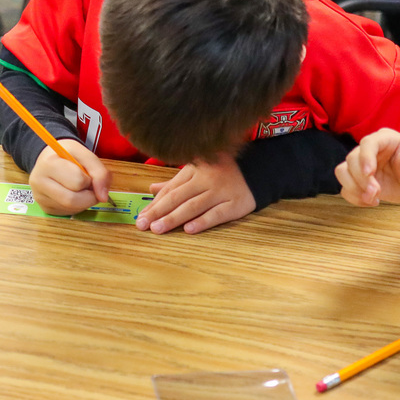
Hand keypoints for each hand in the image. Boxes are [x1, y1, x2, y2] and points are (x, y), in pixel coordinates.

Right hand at [29, 140, 110, 215]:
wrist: (48, 159)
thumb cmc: (66, 155)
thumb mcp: (84, 153)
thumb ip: (99, 171)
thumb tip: (103, 197)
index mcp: (48, 163)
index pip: (77, 181)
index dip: (89, 179)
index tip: (86, 173)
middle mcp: (38, 182)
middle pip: (72, 200)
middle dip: (88, 195)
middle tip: (88, 186)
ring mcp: (40, 197)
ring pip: (71, 209)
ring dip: (84, 202)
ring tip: (80, 189)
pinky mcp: (45, 208)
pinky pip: (68, 213)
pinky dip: (77, 206)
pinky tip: (73, 194)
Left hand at [136, 152, 254, 233]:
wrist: (259, 169)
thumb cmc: (222, 171)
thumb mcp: (198, 170)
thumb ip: (175, 182)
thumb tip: (151, 189)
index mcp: (194, 169)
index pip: (170, 189)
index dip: (154, 204)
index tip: (140, 216)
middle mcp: (206, 179)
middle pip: (178, 197)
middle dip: (158, 212)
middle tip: (142, 225)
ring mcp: (221, 191)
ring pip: (193, 206)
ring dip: (174, 218)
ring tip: (157, 229)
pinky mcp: (236, 203)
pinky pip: (217, 214)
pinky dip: (203, 221)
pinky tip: (189, 229)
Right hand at [335, 128, 399, 206]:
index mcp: (383, 140)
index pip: (367, 143)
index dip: (365, 157)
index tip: (369, 173)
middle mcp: (367, 150)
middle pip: (352, 160)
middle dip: (361, 179)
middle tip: (376, 192)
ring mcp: (359, 165)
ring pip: (342, 172)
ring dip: (354, 188)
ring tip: (372, 199)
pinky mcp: (356, 180)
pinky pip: (345, 188)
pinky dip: (354, 198)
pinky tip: (371, 202)